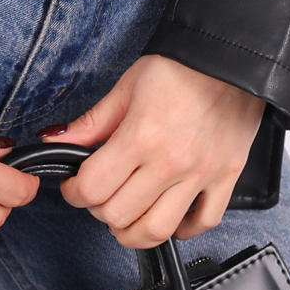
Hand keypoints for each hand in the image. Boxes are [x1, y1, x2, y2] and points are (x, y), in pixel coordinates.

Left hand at [43, 55, 264, 247]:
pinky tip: (169, 216)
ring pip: (157, 230)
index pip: (92, 188)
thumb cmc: (181, 67)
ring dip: (133, 231)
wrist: (233, 57)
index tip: (74, 184)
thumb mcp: (127, 86)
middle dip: (98, 209)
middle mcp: (171, 161)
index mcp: (141, 136)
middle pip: (118, 215)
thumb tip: (56, 140)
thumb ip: (92, 122)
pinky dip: (182, 229)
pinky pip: (203, 224)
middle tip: (100, 194)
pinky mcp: (227, 178)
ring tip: (127, 215)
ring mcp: (201, 174)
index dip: (73, 191)